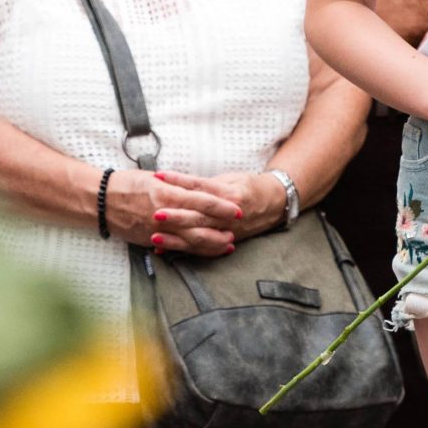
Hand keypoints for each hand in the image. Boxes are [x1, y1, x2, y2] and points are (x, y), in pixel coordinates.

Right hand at [96, 167, 241, 257]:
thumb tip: (199, 190)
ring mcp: (157, 230)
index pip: (200, 201)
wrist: (100, 201)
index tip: (236, 208)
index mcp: (167, 194)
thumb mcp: (155, 178)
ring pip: (190, 240)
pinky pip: (176, 248)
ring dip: (211, 243)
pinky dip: (192, 251)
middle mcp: (164, 214)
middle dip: (221, 228)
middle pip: (199, 224)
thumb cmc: (127, 184)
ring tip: (227, 244)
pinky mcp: (150, 241)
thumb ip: (178, 186)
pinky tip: (203, 252)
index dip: (221, 206)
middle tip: (238, 229)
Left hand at [153, 168, 281, 243]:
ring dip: (176, 238)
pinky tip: (163, 250)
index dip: (179, 182)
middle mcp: (228, 213)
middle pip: (199, 215)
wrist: (273, 204)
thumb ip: (206, 184)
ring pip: (199, 235)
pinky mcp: (224, 241)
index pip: (200, 187)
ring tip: (154, 237)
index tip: (159, 177)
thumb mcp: (230, 179)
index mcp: (229, 193)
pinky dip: (181, 249)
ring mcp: (227, 230)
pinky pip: (200, 248)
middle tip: (155, 213)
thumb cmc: (249, 186)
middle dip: (176, 216)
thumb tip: (179, 184)